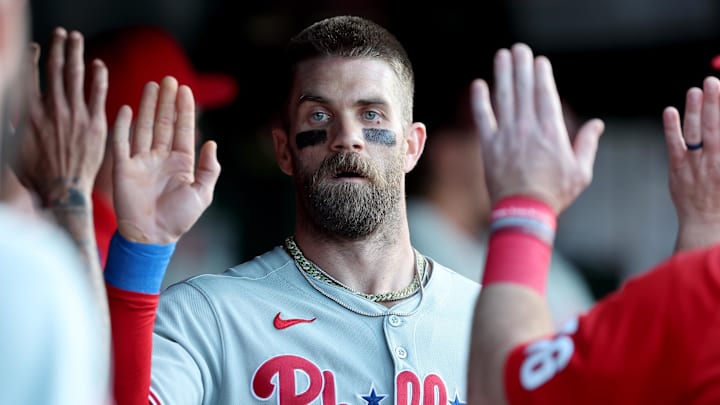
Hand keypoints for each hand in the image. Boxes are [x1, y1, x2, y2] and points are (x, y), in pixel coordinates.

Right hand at [16, 27, 107, 204]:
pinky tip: (99, 65)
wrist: (63, 191)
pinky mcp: (95, 123)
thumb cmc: (37, 174)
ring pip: (76, 76)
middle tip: (61, 34)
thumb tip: (12, 111)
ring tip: (76, 39)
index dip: (32, 57)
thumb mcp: (14, 147)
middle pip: (55, 69)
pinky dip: (98, 77)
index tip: (36, 46)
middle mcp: (53, 109)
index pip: (29, 75)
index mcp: (30, 112)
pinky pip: (98, 94)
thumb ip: (15, 124)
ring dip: (76, 53)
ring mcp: (76, 115)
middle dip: (57, 47)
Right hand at [112, 76, 220, 243]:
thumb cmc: (179, 219)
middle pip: (163, 123)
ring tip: (152, 85)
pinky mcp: (123, 169)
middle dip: (167, 102)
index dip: (184, 110)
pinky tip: (127, 108)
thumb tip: (212, 142)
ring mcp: (141, 161)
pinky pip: (121, 143)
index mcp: (181, 163)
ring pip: (144, 127)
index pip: (183, 130)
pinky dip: (123, 126)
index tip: (186, 90)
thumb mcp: (202, 194)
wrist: (152, 238)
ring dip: (147, 106)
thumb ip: (209, 169)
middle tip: (169, 79)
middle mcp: (161, 158)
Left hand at [470, 43, 603, 213]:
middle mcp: (528, 128)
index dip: (542, 75)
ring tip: (502, 56)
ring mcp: (506, 135)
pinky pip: (483, 118)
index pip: (545, 95)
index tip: (539, 60)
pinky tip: (478, 85)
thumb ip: (587, 144)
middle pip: (524, 90)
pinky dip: (480, 101)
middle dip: (521, 66)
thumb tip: (597, 124)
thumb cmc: (554, 194)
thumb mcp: (580, 172)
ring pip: (504, 98)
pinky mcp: (489, 145)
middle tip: (519, 48)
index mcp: (551, 132)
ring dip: (502, 75)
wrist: (523, 211)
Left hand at [663, 76, 719, 250]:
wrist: (705, 222)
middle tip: (712, 80)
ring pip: (694, 133)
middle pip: (715, 127)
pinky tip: (670, 111)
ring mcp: (695, 165)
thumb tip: (717, 129)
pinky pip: (674, 145)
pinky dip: (671, 128)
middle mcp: (715, 161)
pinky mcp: (677, 170)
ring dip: (694, 110)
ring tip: (694, 90)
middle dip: (714, 103)